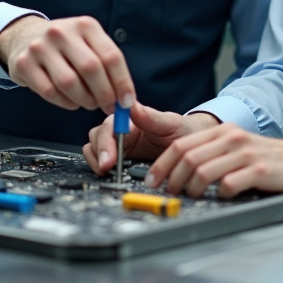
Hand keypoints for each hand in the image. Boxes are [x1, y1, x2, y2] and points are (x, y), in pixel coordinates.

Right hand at [0, 15, 133, 112]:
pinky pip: (50, 92)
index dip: (122, 83)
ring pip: (69, 83)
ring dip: (84, 100)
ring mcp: (40, 47)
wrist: (25, 37)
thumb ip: (107, 66)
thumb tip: (126, 99)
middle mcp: (62, 33)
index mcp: (85, 26)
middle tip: (109, 107)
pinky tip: (71, 101)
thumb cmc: (66, 46)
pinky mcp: (24, 64)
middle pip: (91, 69)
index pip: (111, 56)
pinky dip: (65, 103)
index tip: (127, 102)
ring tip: (89, 102)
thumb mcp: (88, 43)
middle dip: (105, 95)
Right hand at [82, 104, 218, 174]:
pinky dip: (100, 168)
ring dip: (96, 161)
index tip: (109, 156)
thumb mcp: (170, 123)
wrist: (189, 147)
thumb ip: (150, 117)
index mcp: (129, 119)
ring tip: (106, 173)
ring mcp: (118, 146)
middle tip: (106, 168)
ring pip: (94, 149)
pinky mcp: (118, 160)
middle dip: (99, 153)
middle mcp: (120, 131)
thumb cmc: (180, 131)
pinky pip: (101, 162)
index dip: (105, 141)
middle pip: (96, 138)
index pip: (108, 126)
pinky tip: (110, 175)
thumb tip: (132, 106)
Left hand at [145, 124, 282, 198]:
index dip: (162, 165)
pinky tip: (221, 196)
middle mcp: (231, 138)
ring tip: (192, 196)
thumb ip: (206, 151)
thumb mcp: (231, 144)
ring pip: (204, 172)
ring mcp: (245, 154)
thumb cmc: (259, 155)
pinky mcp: (259, 171)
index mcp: (220, 130)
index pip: (181, 145)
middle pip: (189, 159)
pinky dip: (219, 194)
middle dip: (173, 180)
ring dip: (192, 189)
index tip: (152, 180)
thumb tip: (173, 169)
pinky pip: (228, 185)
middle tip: (170, 193)